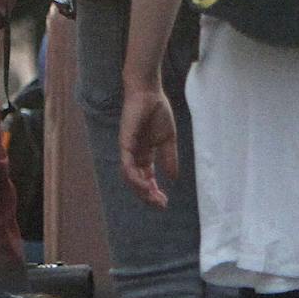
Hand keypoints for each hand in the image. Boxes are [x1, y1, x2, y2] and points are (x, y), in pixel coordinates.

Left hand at [119, 83, 179, 208]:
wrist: (150, 92)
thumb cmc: (157, 111)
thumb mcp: (168, 139)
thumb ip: (169, 158)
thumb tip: (174, 179)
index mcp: (144, 154)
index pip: (146, 179)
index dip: (154, 192)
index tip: (165, 202)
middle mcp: (134, 155)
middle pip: (137, 182)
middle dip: (148, 196)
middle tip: (161, 205)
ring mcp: (128, 150)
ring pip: (130, 178)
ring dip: (141, 191)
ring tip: (154, 198)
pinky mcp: (125, 143)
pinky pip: (127, 165)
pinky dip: (135, 178)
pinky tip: (146, 185)